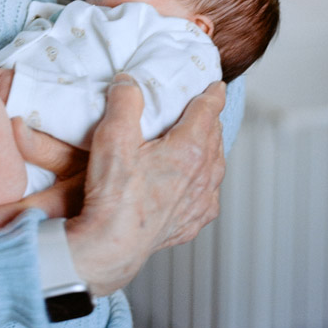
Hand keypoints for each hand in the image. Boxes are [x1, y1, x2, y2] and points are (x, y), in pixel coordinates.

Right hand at [64, 74, 225, 296]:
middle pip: (214, 138)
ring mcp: (198, 203)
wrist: (111, 245)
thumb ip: (124, 102)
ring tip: (204, 140)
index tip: (216, 86)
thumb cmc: (113, 195)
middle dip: (210, 119)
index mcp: (188, 151)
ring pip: (216, 167)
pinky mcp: (190, 223)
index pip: (207, 114)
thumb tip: (128, 81)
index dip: (212, 96)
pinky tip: (198, 184)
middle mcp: (201, 176)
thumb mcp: (113, 136)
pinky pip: (209, 197)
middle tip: (204, 107)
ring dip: (211, 149)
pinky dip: (207, 182)